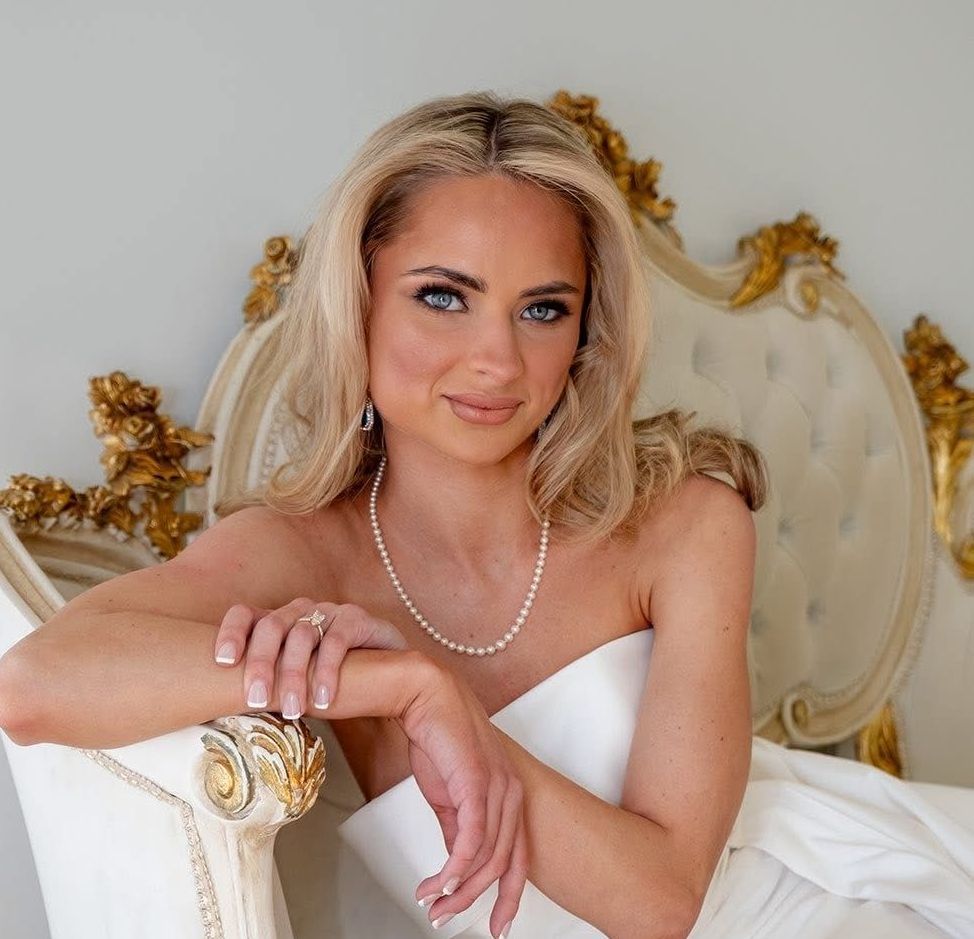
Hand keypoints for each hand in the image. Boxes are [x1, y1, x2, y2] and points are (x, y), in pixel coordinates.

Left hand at [212, 598, 408, 716]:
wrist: (384, 675)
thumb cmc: (325, 680)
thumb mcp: (290, 681)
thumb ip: (264, 684)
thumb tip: (216, 709)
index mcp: (277, 621)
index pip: (245, 614)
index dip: (231, 632)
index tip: (223, 662)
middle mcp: (300, 611)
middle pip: (271, 625)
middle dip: (261, 663)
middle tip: (255, 699)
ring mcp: (329, 612)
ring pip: (303, 634)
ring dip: (294, 674)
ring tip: (293, 709)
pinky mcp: (357, 620)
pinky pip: (337, 640)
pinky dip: (328, 670)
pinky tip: (324, 698)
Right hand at [400, 664, 527, 937]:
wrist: (424, 695)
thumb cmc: (436, 736)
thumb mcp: (448, 794)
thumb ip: (456, 828)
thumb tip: (455, 864)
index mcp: (509, 794)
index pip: (518, 857)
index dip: (509, 897)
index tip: (497, 927)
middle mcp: (511, 792)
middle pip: (504, 864)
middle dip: (475, 901)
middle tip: (443, 918)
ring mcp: (498, 787)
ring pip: (486, 857)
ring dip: (455, 888)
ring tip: (430, 901)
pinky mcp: (477, 783)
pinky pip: (471, 839)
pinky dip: (455, 868)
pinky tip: (438, 883)